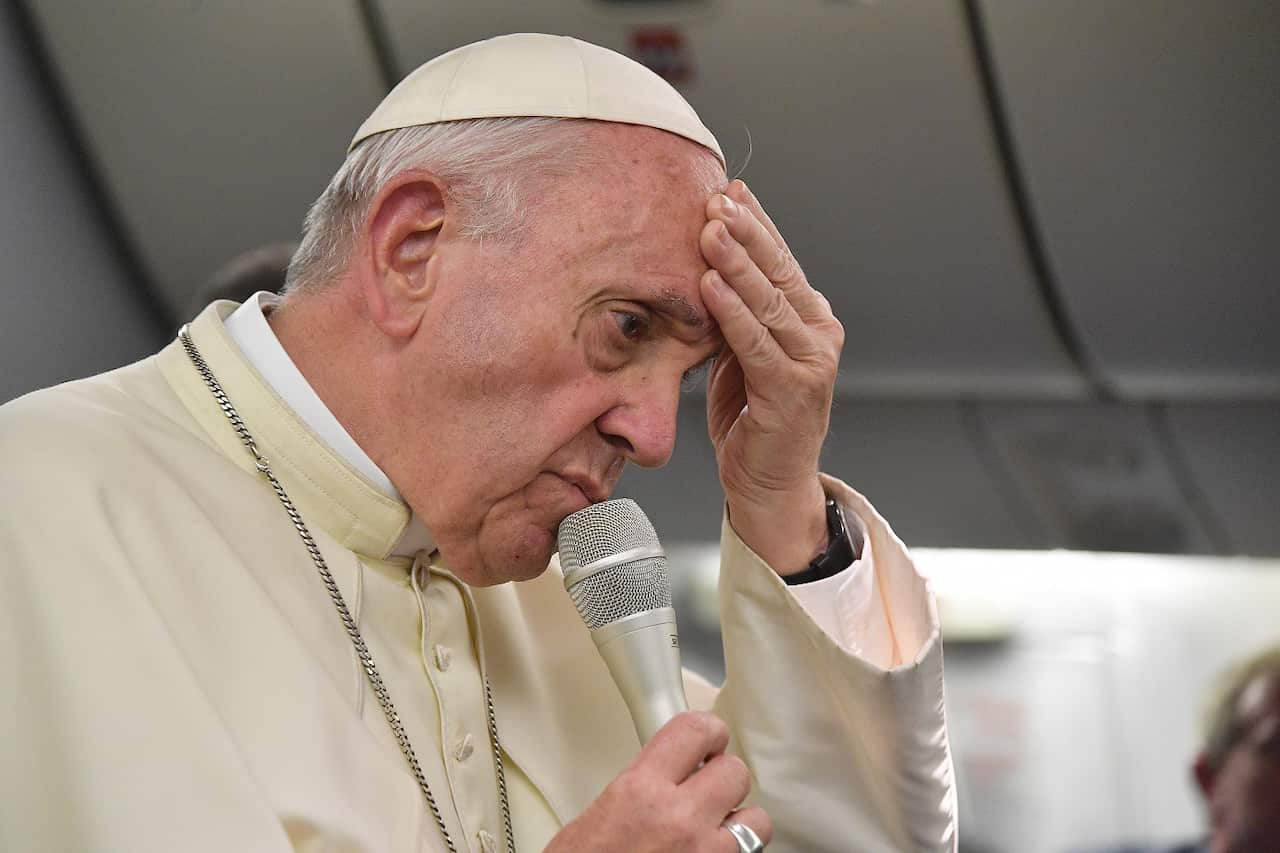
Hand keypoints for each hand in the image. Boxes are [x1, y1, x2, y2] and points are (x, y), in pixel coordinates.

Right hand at [545, 711, 771, 852]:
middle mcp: (679, 819)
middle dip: (722, 777)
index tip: (706, 740)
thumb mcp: (598, 815)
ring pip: (757, 821)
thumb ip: (639, 788)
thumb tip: (664, 776)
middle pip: (734, 772)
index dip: (707, 732)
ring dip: (740, 822)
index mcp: (641, 791)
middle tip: (706, 787)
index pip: (694, 731)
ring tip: (716, 830)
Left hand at [698, 180, 844, 574]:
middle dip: (745, 231)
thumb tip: (705, 267)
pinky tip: (711, 285)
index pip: (780, 261)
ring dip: (737, 262)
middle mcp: (818, 334)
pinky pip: (756, 343)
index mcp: (808, 319)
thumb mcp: (738, 354)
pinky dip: (732, 312)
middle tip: (717, 197)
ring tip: (711, 228)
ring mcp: (811, 361)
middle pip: (778, 271)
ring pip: (769, 301)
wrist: (769, 485)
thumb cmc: (751, 419)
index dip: (755, 225)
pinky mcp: (794, 389)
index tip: (728, 190)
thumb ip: (733, 316)